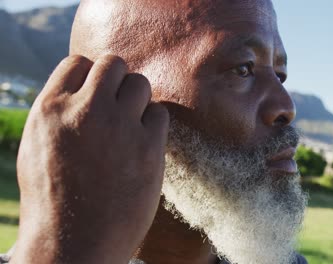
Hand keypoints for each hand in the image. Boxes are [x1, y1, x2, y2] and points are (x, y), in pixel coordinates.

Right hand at [11, 55, 168, 263]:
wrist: (74, 244)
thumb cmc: (53, 198)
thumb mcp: (38, 146)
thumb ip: (59, 111)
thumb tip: (84, 86)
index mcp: (50, 109)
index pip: (79, 62)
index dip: (90, 76)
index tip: (96, 95)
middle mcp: (85, 111)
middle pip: (114, 64)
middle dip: (117, 80)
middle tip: (118, 105)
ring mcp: (119, 128)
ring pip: (140, 84)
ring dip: (137, 100)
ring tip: (130, 125)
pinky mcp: (148, 147)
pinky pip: (160, 113)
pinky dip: (153, 124)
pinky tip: (143, 144)